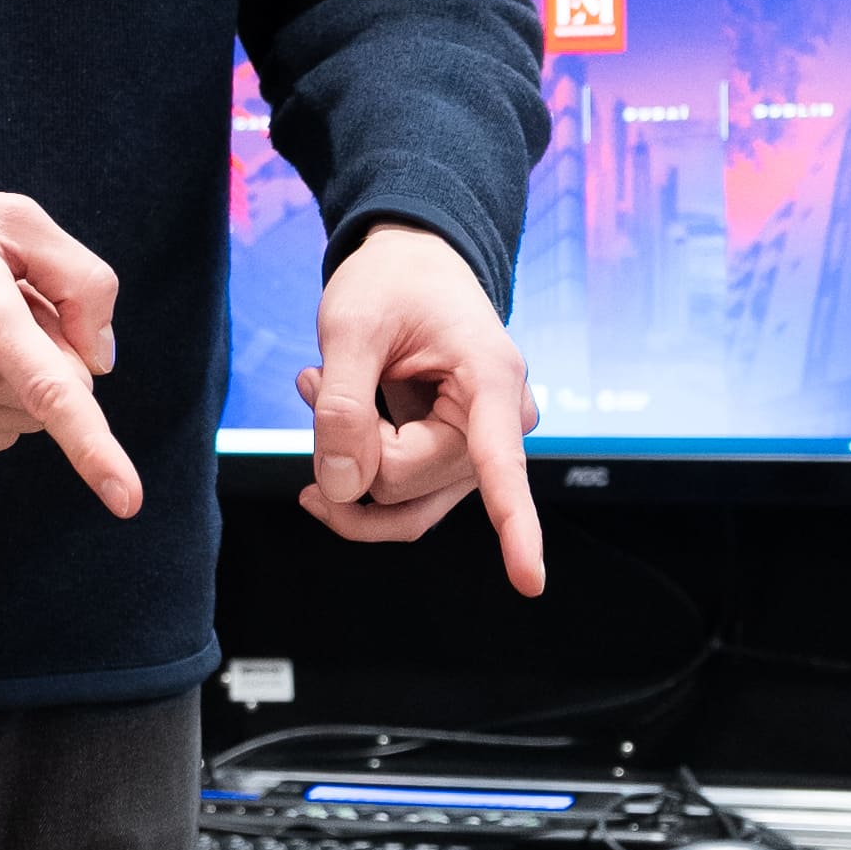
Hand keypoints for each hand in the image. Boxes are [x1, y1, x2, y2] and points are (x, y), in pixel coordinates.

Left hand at [298, 221, 544, 583]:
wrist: (414, 268)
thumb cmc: (392, 283)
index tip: (529, 581)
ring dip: (345, 464)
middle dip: (348, 446)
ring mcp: (478, 454)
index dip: (515, 524)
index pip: (502, 463)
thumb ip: (340, 405)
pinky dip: (354, 472)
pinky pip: (399, 502)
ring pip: (398, 505)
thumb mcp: (350, 324)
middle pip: (401, 484)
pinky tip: (334, 421)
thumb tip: (341, 488)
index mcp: (492, 379)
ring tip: (321, 390)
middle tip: (321, 380)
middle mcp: (500, 426)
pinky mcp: (454, 467)